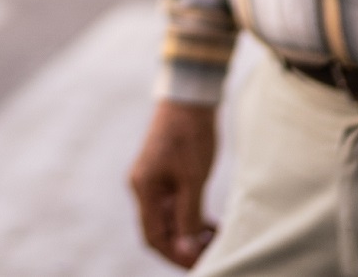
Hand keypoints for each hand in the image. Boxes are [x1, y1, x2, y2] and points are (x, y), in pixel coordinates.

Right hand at [128, 99, 218, 268]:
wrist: (189, 98)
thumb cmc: (190, 135)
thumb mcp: (193, 178)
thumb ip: (188, 215)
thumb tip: (185, 249)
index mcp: (144, 188)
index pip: (154, 236)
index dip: (175, 255)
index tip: (200, 264)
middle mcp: (144, 187)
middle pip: (160, 230)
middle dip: (183, 247)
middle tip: (211, 253)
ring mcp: (153, 180)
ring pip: (168, 219)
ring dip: (188, 233)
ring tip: (214, 239)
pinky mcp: (165, 174)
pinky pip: (174, 206)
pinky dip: (190, 218)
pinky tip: (209, 223)